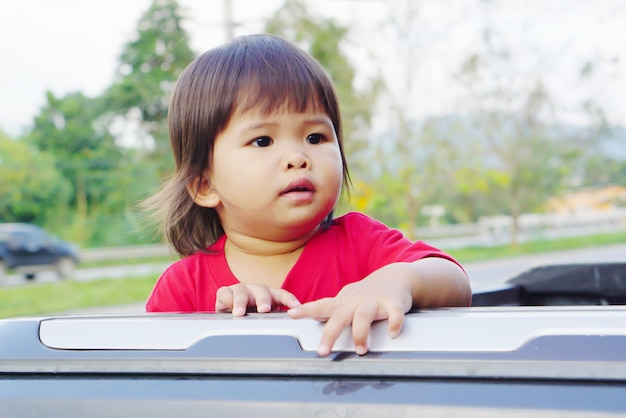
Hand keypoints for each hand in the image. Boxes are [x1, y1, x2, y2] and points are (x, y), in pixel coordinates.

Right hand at [215, 284, 300, 315]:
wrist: (229, 315)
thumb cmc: (252, 316)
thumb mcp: (265, 319)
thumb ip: (276, 323)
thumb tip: (290, 337)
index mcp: (270, 296)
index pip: (283, 295)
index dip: (290, 300)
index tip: (297, 307)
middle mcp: (256, 291)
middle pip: (262, 291)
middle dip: (263, 300)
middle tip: (264, 309)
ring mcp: (241, 290)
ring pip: (242, 292)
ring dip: (241, 302)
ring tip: (239, 313)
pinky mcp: (225, 293)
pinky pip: (225, 293)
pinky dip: (227, 300)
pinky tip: (227, 308)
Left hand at [288, 267, 412, 356]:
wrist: (396, 277)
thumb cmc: (368, 292)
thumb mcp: (347, 299)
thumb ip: (332, 310)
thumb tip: (314, 319)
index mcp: (343, 302)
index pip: (321, 306)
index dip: (306, 310)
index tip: (291, 314)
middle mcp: (356, 301)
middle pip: (340, 316)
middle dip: (330, 334)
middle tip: (323, 350)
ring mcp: (374, 301)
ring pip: (364, 316)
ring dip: (360, 333)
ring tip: (360, 350)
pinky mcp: (393, 302)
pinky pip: (394, 313)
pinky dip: (394, 323)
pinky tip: (393, 333)